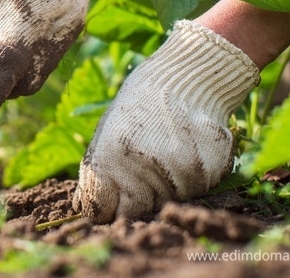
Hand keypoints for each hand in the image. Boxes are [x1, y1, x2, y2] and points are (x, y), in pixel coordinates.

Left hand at [73, 21, 259, 221]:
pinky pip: (192, 191)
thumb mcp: (108, 130)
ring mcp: (178, 174)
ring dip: (163, 187)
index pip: (102, 211)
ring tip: (165, 152)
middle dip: (134, 200)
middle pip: (135, 212)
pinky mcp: (207, 173)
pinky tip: (185, 150)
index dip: (105, 208)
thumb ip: (97, 170)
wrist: (187, 77)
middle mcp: (144, 170)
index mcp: (112, 157)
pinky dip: (187, 178)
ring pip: (165, 203)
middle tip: (142, 171)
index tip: (111, 200)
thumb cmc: (140, 104)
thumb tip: (82, 206)